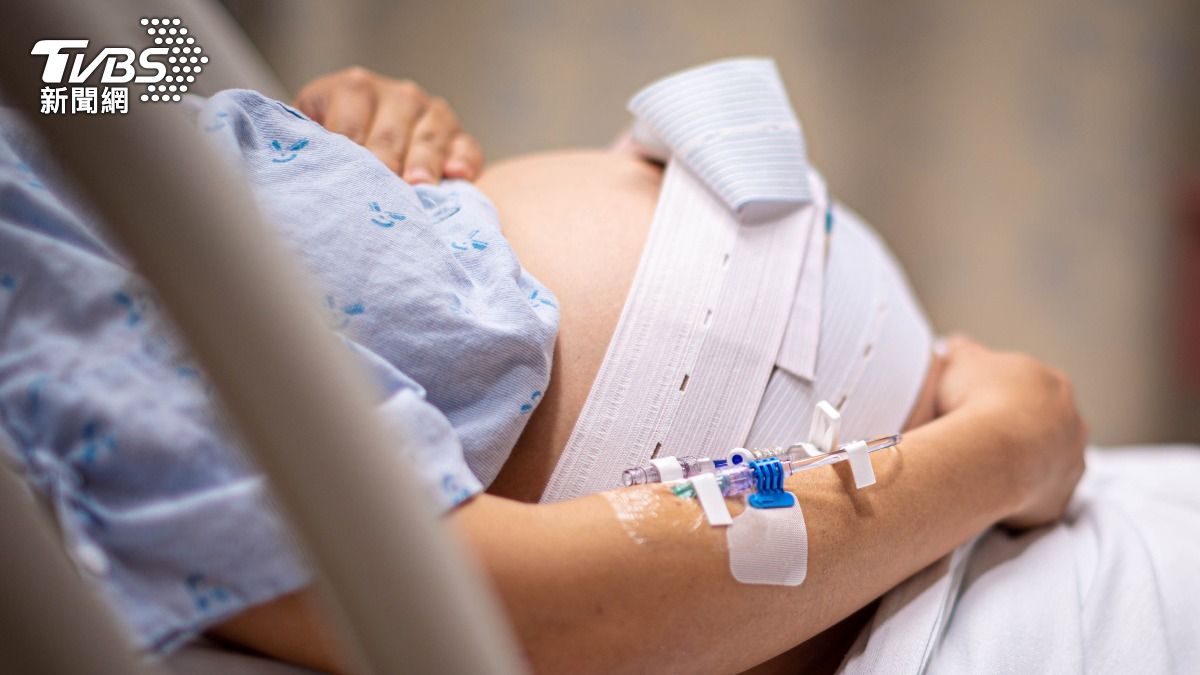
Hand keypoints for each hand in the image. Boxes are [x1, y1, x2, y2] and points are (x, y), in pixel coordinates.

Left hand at [294, 66, 482, 182]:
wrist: (372, 152)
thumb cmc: (335, 150)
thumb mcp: (311, 136)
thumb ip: (302, 143)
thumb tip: (284, 161)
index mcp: (353, 89)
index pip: (349, 123)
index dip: (347, 153)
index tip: (344, 177)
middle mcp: (396, 95)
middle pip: (390, 131)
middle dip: (386, 160)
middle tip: (382, 185)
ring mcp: (431, 114)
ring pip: (429, 136)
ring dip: (424, 162)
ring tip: (419, 185)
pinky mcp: (459, 137)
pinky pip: (466, 147)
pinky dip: (464, 160)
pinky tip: (459, 175)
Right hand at [935, 334, 1086, 528]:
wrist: (991, 451)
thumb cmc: (975, 400)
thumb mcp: (961, 361)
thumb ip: (962, 350)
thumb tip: (956, 344)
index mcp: (1053, 385)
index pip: (1032, 390)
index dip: (1003, 398)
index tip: (978, 408)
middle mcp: (1073, 423)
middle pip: (1047, 427)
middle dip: (1019, 433)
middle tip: (983, 441)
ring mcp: (1070, 463)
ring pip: (1049, 464)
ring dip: (1025, 466)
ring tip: (987, 471)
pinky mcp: (1059, 499)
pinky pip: (1039, 499)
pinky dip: (1021, 499)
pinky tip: (992, 495)